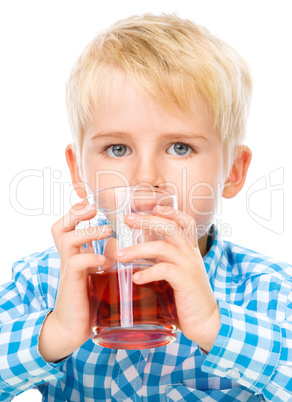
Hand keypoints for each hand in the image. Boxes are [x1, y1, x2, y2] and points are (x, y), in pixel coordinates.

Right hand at [38, 199, 110, 361]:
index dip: (76, 211)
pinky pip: (76, 263)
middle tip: (93, 207)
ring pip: (67, 240)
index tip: (90, 202)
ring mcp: (68, 270)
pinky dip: (90, 258)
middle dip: (76, 213)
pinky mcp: (72, 283)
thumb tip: (117, 241)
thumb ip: (106, 257)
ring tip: (106, 230)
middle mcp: (68, 259)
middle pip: (60, 227)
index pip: (67, 226)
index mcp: (74, 254)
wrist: (73, 328)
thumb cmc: (88, 300)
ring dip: (88, 232)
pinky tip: (103, 261)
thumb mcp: (99, 274)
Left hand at [114, 207, 219, 351]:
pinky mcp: (187, 281)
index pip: (184, 221)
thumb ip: (161, 263)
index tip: (150, 207)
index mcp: (189, 250)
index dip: (168, 211)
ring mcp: (190, 266)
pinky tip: (135, 279)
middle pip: (170, 226)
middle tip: (127, 219)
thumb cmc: (185, 299)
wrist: (205, 322)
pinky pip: (164, 270)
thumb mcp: (175, 275)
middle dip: (147, 220)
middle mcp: (191, 254)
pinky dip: (148, 272)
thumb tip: (135, 259)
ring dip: (137, 249)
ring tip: (119, 256)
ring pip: (162, 247)